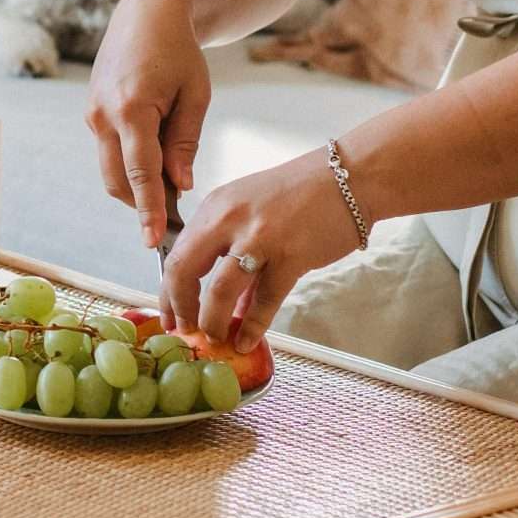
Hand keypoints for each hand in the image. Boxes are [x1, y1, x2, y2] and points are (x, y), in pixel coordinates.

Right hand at [85, 0, 209, 251]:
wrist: (148, 12)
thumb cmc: (179, 50)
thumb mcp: (194, 94)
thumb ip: (184, 142)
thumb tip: (181, 185)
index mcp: (132, 108)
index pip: (140, 174)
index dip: (149, 211)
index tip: (154, 242)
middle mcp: (103, 114)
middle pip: (117, 181)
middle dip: (142, 204)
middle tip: (177, 218)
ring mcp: (92, 114)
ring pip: (110, 171)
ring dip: (137, 186)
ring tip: (172, 185)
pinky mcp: (92, 113)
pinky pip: (110, 152)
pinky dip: (131, 165)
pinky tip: (157, 160)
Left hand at [161, 147, 366, 349]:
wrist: (349, 177)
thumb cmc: (301, 193)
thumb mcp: (253, 211)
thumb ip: (234, 253)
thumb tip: (226, 303)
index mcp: (216, 207)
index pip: (177, 253)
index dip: (168, 291)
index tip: (169, 315)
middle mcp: (229, 220)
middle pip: (184, 271)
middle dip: (179, 308)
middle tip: (184, 330)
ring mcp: (259, 238)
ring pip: (219, 291)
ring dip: (211, 321)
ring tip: (214, 338)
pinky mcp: (291, 256)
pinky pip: (264, 301)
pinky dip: (252, 326)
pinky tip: (246, 341)